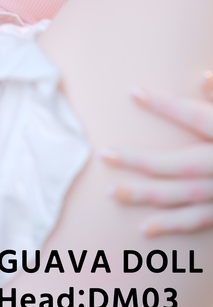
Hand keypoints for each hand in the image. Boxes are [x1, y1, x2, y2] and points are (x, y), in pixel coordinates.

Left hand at [102, 73, 212, 235]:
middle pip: (178, 165)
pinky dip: (172, 226)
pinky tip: (145, 228)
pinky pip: (199, 222)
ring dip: (145, 196)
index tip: (133, 91)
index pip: (195, 116)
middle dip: (139, 161)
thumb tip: (201, 77)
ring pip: (182, 198)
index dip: (164, 104)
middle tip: (105, 154)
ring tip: (113, 194)